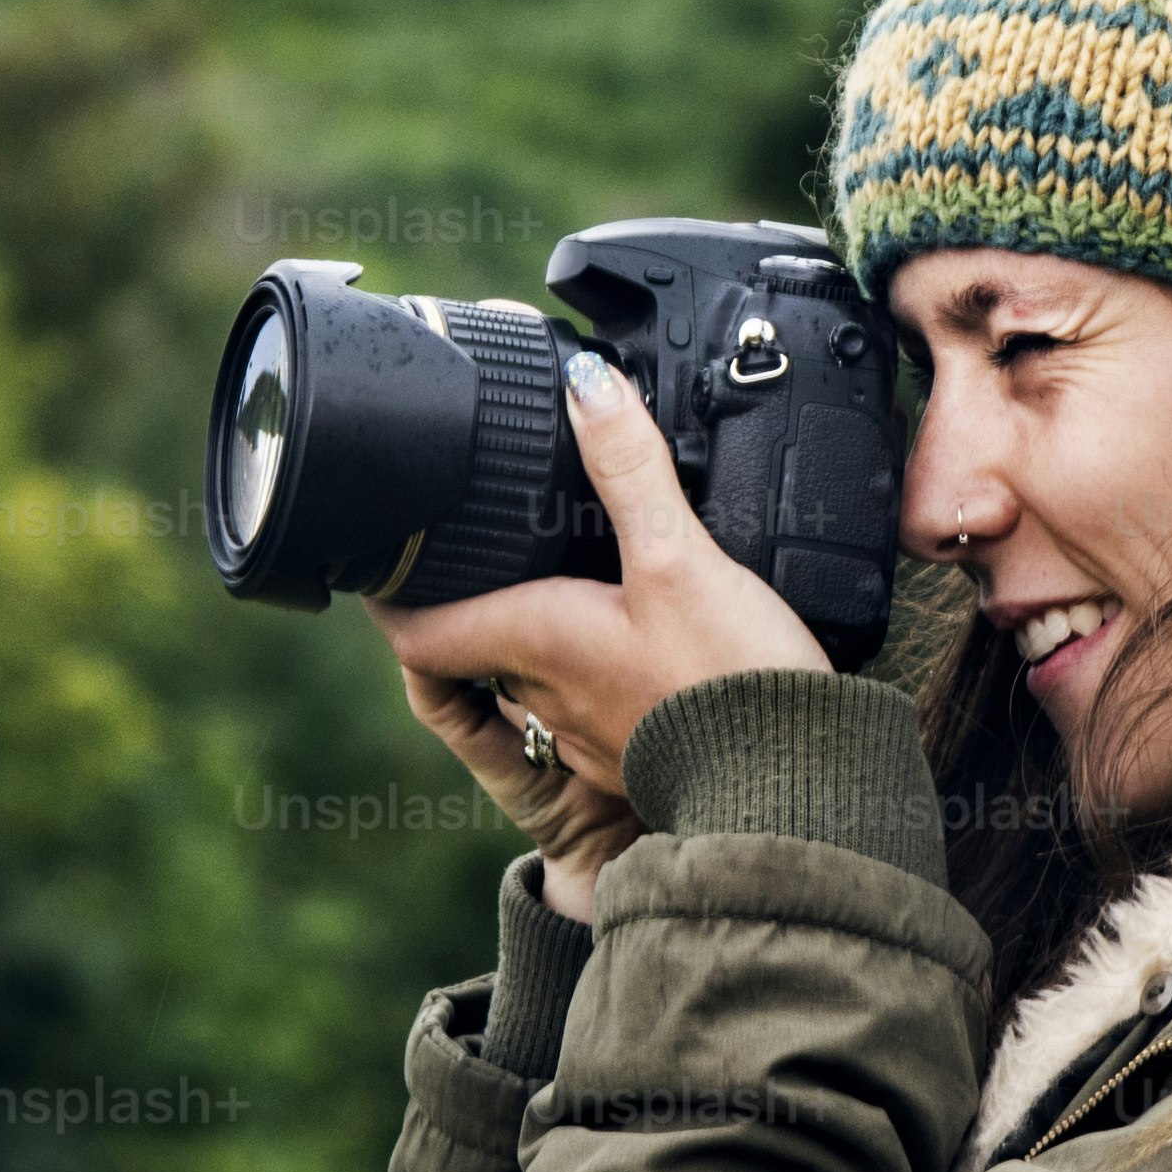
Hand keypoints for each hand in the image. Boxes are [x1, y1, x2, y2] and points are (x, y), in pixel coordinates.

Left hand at [372, 353, 829, 916]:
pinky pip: (588, 696)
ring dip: (532, 626)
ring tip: (555, 569)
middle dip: (472, 592)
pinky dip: (589, 658)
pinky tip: (631, 629)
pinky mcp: (636, 745)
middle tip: (482, 535)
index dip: (387, 591)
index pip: (416, 629)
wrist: (794, 787)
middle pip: (475, 639)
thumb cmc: (727, 681)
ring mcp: (587, 729)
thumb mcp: (680, 557)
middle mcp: (544, 692)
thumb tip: (585, 384)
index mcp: (533, 641)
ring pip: (531, 670)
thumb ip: (630, 470)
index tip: (378, 552)